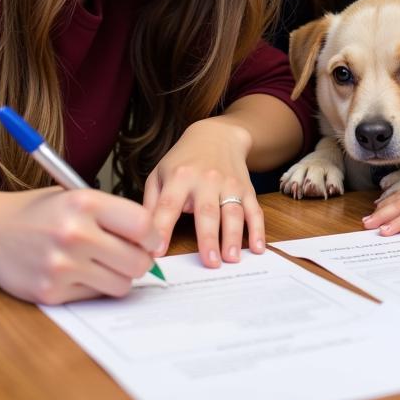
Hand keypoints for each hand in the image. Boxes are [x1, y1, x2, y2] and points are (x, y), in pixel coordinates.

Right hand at [0, 186, 163, 304]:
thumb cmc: (38, 212)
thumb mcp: (75, 197)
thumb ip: (111, 215)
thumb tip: (151, 240)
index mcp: (84, 203)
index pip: (141, 224)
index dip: (152, 236)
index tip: (150, 240)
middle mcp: (75, 234)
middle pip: (136, 260)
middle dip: (140, 261)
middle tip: (132, 256)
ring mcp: (62, 266)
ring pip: (120, 284)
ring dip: (119, 277)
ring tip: (103, 264)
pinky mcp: (51, 291)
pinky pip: (94, 296)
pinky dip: (93, 287)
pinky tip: (78, 272)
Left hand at [143, 118, 264, 266]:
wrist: (217, 135)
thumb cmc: (183, 160)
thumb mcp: (160, 174)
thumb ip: (151, 204)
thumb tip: (141, 236)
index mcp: (179, 176)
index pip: (168, 205)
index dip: (162, 228)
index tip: (157, 253)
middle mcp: (206, 179)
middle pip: (207, 211)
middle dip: (208, 238)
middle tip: (209, 263)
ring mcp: (229, 184)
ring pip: (233, 212)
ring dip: (233, 237)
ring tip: (231, 259)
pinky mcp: (246, 188)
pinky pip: (254, 210)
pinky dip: (258, 229)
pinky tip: (258, 247)